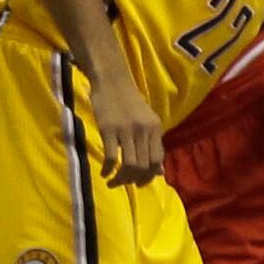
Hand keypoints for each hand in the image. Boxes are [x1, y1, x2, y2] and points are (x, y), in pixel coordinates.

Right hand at [87, 70, 165, 186]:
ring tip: (113, 182)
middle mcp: (144, 130)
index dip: (149, 176)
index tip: (139, 183)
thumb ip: (152, 145)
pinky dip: (108, 169)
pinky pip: (111, 157)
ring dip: (121, 179)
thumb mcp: (146, 121)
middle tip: (123, 183)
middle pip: (144, 166)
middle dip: (133, 180)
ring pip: (130, 165)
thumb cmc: (128, 101)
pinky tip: (104, 173)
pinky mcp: (109, 129)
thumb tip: (159, 172)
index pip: (158, 160)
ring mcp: (126, 130)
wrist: (112, 80)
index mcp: (155, 128)